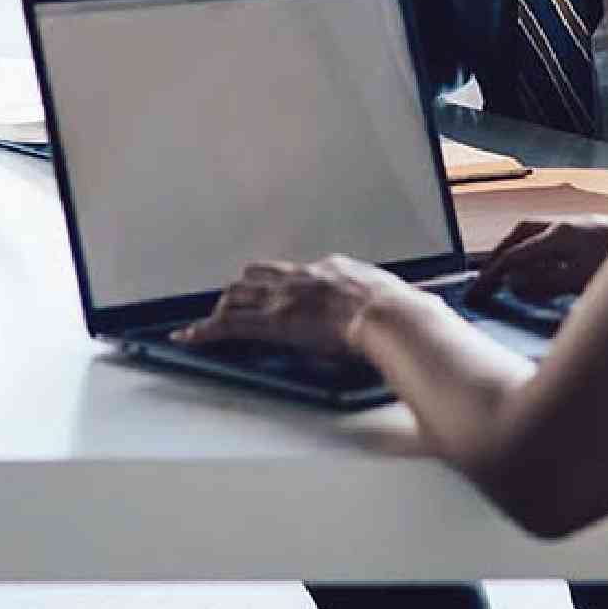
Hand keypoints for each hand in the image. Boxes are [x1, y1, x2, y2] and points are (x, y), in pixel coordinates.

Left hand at [170, 255, 421, 357]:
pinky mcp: (272, 322)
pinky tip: (188, 338)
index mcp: (331, 270)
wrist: (389, 316)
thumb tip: (419, 312)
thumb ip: (395, 304)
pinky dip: (204, 332)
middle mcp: (301, 278)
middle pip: (258, 278)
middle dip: (242, 291)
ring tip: (206, 324)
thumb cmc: (400, 313)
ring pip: (237, 298)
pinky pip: (229, 326)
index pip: (294, 274)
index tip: (274, 292)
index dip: (280, 284)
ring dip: (221, 311)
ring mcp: (284, 299)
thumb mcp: (397, 300)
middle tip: (230, 304)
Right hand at [466, 217, 607, 304]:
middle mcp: (566, 226)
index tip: (475, 294)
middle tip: (484, 277)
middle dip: (498, 256)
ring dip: (517, 249)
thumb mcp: (584, 281)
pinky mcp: (592, 232)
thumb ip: (547, 283)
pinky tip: (544, 266)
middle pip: (519, 235)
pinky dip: (537, 248)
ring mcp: (579, 227)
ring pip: (536, 232)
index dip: (491, 277)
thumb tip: (515, 284)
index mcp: (559, 237)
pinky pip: (552, 236)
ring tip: (508, 271)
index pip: (514, 257)